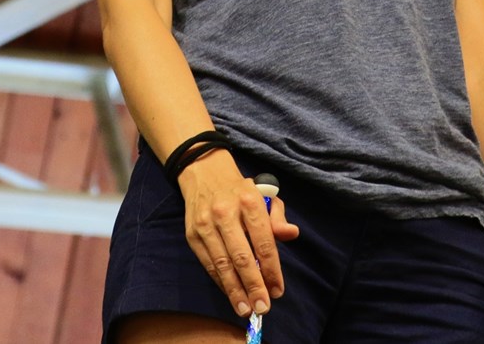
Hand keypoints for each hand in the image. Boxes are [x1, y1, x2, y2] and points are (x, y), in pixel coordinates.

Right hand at [177, 150, 299, 318]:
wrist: (204, 173)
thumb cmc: (241, 190)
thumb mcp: (265, 196)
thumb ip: (278, 217)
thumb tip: (291, 234)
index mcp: (249, 201)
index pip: (264, 241)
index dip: (272, 269)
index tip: (278, 291)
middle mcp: (226, 213)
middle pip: (242, 256)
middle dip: (253, 285)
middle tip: (263, 307)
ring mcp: (206, 224)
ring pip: (222, 264)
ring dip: (234, 291)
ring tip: (245, 310)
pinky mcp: (192, 234)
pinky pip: (208, 263)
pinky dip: (220, 281)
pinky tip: (230, 294)